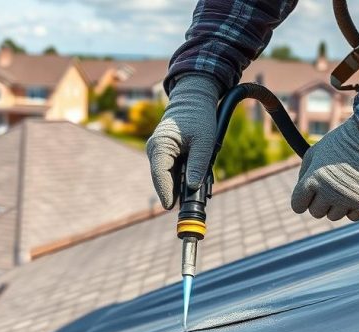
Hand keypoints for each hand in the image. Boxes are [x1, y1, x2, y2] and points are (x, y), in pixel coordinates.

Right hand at [146, 75, 219, 209]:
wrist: (194, 98)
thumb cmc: (199, 116)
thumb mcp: (204, 141)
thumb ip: (198, 164)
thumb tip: (193, 188)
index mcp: (160, 146)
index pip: (160, 176)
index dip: (166, 194)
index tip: (172, 207)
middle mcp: (154, 150)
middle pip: (164, 179)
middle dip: (178, 191)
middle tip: (195, 201)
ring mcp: (157, 152)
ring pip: (168, 176)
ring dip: (182, 184)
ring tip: (199, 188)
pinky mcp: (163, 153)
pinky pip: (171, 170)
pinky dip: (182, 176)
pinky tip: (195, 178)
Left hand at [291, 118, 358, 220]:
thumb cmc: (342, 142)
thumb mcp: (315, 152)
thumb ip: (304, 173)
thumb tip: (302, 193)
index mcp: (312, 180)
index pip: (298, 206)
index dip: (302, 200)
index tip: (309, 194)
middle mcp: (329, 193)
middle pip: (316, 213)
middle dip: (320, 202)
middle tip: (328, 187)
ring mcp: (348, 200)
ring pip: (334, 216)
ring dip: (336, 205)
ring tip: (342, 188)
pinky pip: (353, 217)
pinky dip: (353, 208)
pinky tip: (354, 194)